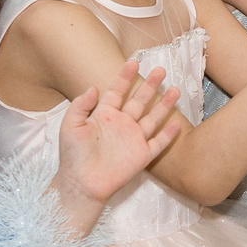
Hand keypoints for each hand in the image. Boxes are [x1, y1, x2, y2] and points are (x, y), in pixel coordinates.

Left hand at [56, 58, 183, 201]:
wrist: (82, 184)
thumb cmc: (73, 155)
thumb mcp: (70, 126)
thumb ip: (80, 106)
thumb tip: (93, 87)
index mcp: (105, 115)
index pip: (117, 91)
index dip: (125, 77)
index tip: (133, 62)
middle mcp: (122, 124)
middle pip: (139, 101)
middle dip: (150, 85)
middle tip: (160, 70)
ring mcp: (133, 139)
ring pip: (152, 118)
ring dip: (164, 105)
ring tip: (175, 90)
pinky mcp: (141, 156)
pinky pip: (158, 143)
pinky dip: (168, 134)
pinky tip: (177, 123)